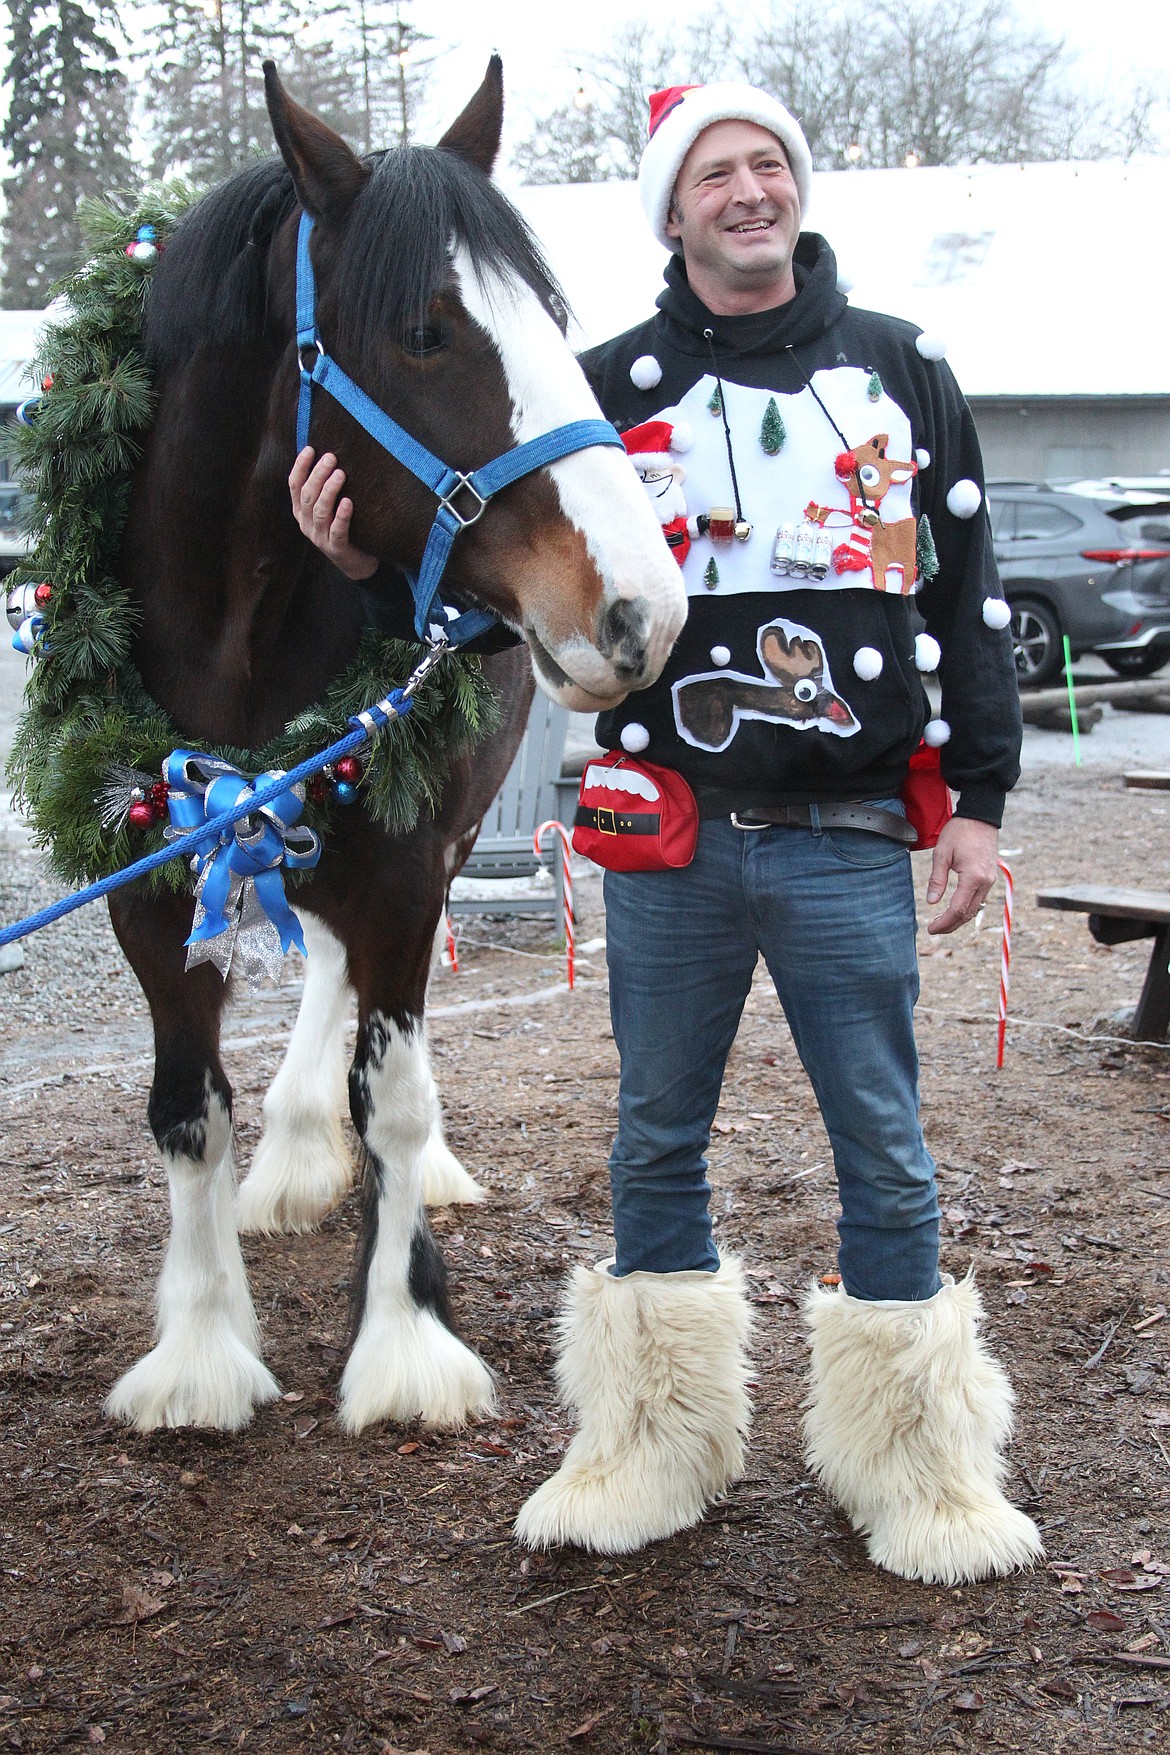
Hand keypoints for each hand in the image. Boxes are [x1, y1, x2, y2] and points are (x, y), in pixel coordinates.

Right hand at [288, 447, 377, 580]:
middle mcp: (306, 524)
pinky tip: (348, 502)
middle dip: (317, 474)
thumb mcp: (330, 508)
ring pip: (320, 511)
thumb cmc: (345, 528)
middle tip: (331, 458)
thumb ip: (325, 488)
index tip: (311, 449)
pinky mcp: (336, 548)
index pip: (294, 485)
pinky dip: (342, 516)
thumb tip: (329, 456)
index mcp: (301, 511)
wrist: (357, 564)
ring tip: (340, 474)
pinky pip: (337, 530)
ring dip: (329, 491)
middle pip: (307, 495)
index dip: (300, 466)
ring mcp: (319, 537)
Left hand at [925, 817, 998, 934]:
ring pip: (975, 908)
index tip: (931, 929)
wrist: (980, 817)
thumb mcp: (942, 854)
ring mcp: (990, 880)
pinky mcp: (990, 877)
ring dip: (959, 918)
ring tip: (942, 922)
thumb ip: (937, 879)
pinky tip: (955, 909)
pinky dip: (967, 907)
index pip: (958, 910)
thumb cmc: (959, 832)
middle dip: (951, 925)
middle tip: (934, 930)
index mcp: (973, 878)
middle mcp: (985, 882)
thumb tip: (931, 902)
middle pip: (968, 913)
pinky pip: (979, 898)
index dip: (944, 923)